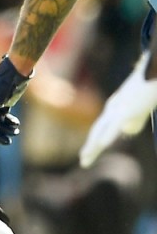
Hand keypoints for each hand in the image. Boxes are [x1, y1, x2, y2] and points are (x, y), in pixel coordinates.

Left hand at [80, 53, 156, 167]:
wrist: (153, 72)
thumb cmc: (148, 86)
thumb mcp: (139, 106)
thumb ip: (133, 118)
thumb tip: (125, 130)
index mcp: (115, 107)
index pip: (101, 128)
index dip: (93, 142)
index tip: (86, 154)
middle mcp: (113, 107)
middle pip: (97, 130)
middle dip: (90, 147)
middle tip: (83, 162)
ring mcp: (119, 107)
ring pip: (102, 128)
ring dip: (94, 145)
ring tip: (85, 158)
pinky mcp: (128, 108)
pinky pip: (115, 123)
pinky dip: (108, 134)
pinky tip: (101, 144)